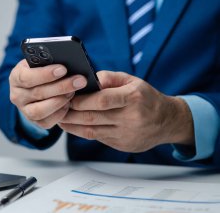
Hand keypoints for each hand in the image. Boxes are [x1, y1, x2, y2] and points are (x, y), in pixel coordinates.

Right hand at [9, 59, 87, 128]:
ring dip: (60, 101)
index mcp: (16, 77)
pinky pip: (46, 122)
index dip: (45, 74)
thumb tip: (68, 62)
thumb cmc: (40, 69)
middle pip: (38, 93)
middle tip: (79, 81)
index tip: (63, 69)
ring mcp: (24, 110)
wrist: (35, 84)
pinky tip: (69, 104)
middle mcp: (17, 95)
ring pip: (40, 111)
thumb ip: (48, 61)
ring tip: (73, 92)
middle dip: (61, 86)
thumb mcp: (40, 62)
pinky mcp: (33, 121)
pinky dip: (59, 114)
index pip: (27, 77)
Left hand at [59, 71, 194, 152]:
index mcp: (133, 98)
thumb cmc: (146, 98)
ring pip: (93, 132)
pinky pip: (98, 138)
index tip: (68, 97)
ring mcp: (127, 134)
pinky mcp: (123, 146)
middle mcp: (131, 118)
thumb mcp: (132, 80)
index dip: (82, 100)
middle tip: (57, 107)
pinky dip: (82, 132)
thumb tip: (87, 79)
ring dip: (72, 125)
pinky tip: (72, 126)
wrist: (167, 121)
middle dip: (72, 113)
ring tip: (59, 118)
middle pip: (94, 118)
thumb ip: (109, 78)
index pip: (103, 100)